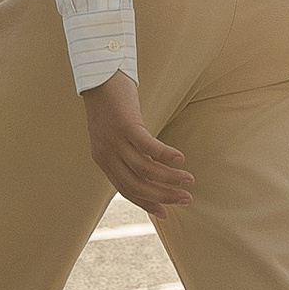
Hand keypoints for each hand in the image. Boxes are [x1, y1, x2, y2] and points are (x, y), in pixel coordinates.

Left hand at [82, 71, 193, 212]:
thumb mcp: (115, 134)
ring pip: (145, 169)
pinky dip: (165, 155)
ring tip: (189, 179)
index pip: (127, 190)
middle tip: (186, 200)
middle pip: (137, 185)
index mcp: (104, 160)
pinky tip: (180, 159)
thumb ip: (127, 152)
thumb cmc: (111, 105)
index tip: (165, 213)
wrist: (99, 76)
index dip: (147, 203)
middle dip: (163, 196)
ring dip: (170, 178)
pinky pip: (148, 147)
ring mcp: (115, 141)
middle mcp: (107, 155)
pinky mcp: (125, 126)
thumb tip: (150, 168)